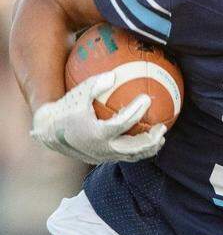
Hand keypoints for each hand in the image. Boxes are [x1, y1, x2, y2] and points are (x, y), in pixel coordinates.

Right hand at [30, 72, 166, 164]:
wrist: (47, 131)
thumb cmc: (65, 108)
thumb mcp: (78, 93)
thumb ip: (96, 84)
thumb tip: (115, 75)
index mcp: (96, 133)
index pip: (123, 123)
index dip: (136, 111)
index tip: (147, 99)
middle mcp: (101, 148)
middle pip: (133, 148)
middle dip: (151, 139)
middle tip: (163, 127)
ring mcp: (102, 156)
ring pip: (131, 157)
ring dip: (148, 149)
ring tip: (160, 138)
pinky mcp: (100, 160)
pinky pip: (123, 156)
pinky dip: (136, 150)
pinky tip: (145, 139)